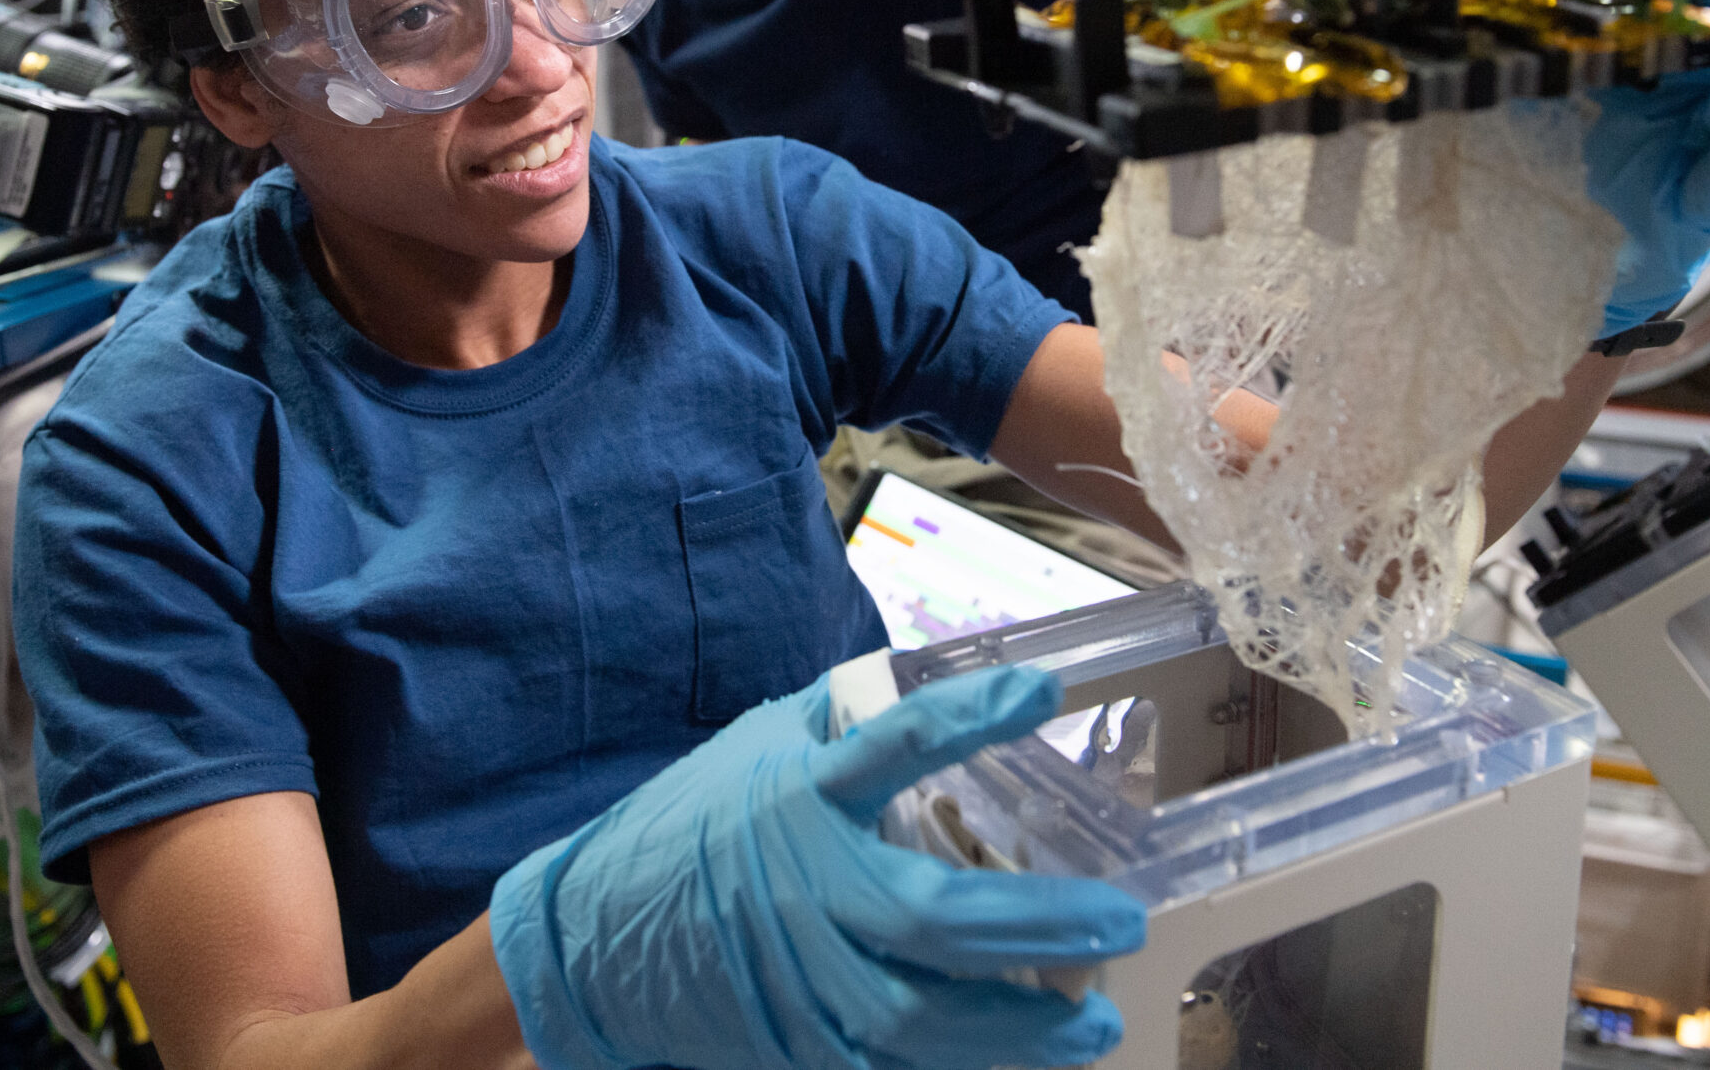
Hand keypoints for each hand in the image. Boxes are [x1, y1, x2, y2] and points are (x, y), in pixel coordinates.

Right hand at [489, 664, 1143, 1069]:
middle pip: (932, 916)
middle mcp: (803, 887)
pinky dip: (961, 1062)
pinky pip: (893, 1064)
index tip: (1041, 692)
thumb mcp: (756, 749)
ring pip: (923, 1016)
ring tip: (1094, 1023)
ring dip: (1020, 1028)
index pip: (891, 743)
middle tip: (1117, 918)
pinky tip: (1025, 1056)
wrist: (592, 942)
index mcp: (796, 796)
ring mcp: (799, 977)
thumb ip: (843, 721)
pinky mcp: (798, 1044)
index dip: (968, 717)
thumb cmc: (687, 829)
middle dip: (1035, 922)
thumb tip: (934, 678)